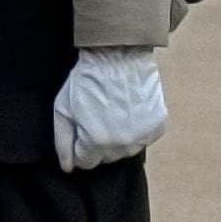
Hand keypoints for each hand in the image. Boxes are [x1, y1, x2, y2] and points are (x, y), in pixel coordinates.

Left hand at [50, 46, 167, 169]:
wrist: (118, 54)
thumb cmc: (87, 79)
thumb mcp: (63, 109)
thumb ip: (62, 142)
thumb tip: (68, 167)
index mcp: (97, 141)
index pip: (85, 162)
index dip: (80, 145)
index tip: (81, 126)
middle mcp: (122, 143)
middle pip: (106, 158)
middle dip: (99, 142)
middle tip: (97, 115)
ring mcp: (142, 135)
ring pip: (126, 150)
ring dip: (119, 137)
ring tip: (114, 111)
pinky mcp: (157, 125)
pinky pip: (144, 139)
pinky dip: (137, 129)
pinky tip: (130, 111)